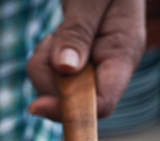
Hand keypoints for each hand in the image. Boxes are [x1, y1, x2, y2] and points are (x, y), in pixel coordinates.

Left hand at [26, 0, 145, 121]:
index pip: (102, 102)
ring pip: (52, 89)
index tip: (36, 106)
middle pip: (69, 99)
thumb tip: (65, 68)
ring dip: (43, 64)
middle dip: (48, 77)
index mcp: (123, 54)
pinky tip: (56, 39)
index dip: (70, 110)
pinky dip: (42, 59)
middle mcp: (107, 69)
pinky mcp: (73, 69)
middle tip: (52, 42)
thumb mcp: (92, 2)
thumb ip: (79, 33)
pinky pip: (46, 76)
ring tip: (58, 34)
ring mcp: (90, 71)